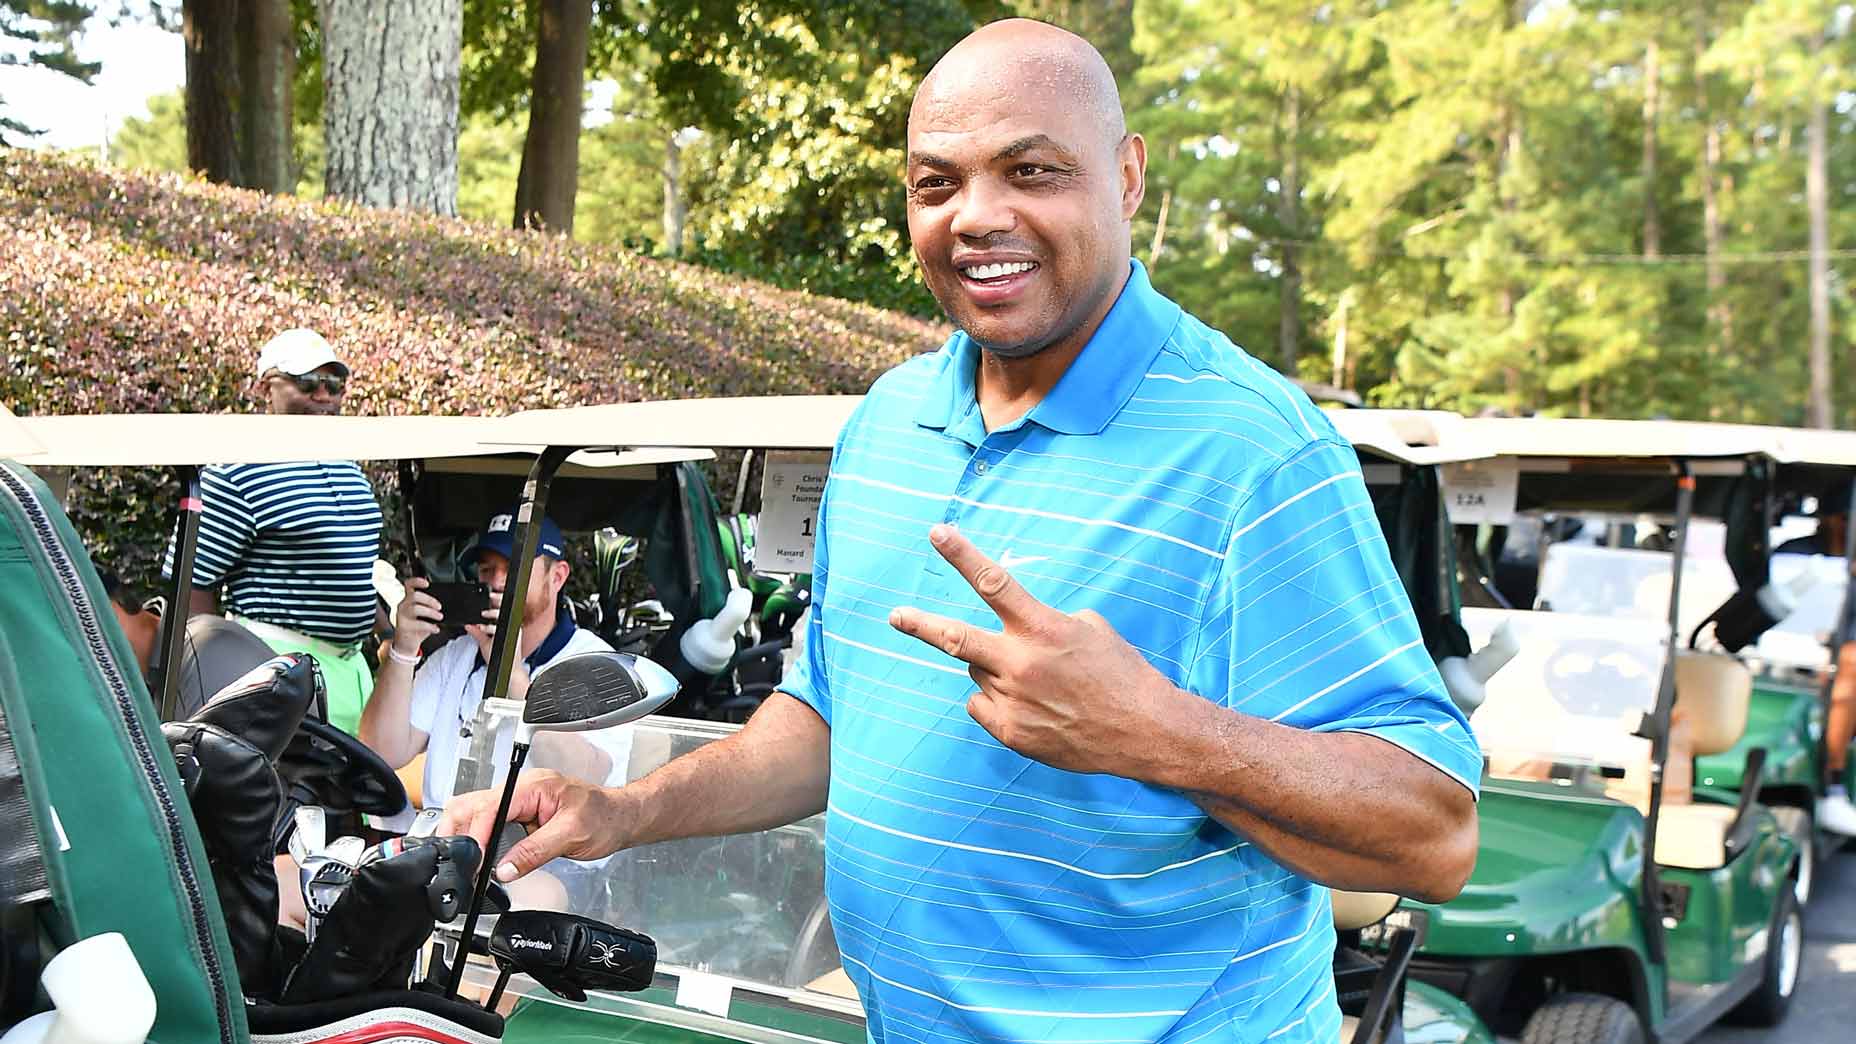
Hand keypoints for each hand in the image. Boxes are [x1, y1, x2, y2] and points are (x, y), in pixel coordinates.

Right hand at [391, 578, 440, 657]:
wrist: (406, 645)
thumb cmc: (417, 629)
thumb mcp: (424, 616)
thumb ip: (430, 609)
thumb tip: (444, 606)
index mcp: (408, 600)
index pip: (408, 585)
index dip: (417, 581)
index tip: (427, 584)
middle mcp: (402, 606)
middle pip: (414, 596)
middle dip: (430, 600)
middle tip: (439, 607)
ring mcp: (401, 616)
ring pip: (415, 608)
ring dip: (431, 612)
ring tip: (439, 617)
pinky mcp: (403, 627)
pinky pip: (418, 624)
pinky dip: (430, 626)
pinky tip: (436, 629)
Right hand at [439, 769, 628, 881]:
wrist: (620, 818)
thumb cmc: (605, 817)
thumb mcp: (572, 835)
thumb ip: (535, 851)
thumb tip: (505, 868)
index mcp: (534, 786)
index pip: (491, 805)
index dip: (477, 833)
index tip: (474, 859)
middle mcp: (522, 790)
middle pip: (473, 804)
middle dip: (461, 832)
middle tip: (462, 863)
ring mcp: (519, 802)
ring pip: (476, 814)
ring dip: (467, 837)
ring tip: (468, 864)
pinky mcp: (519, 817)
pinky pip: (490, 825)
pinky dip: (480, 841)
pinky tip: (480, 859)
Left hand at [467, 591, 530, 697]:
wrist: (508, 669)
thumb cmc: (500, 656)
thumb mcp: (484, 642)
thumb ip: (477, 632)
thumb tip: (468, 624)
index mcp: (505, 624)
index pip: (501, 608)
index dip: (496, 599)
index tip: (488, 594)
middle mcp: (510, 625)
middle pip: (505, 607)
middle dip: (497, 600)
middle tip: (489, 596)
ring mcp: (512, 630)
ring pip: (504, 616)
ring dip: (493, 614)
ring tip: (484, 614)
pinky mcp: (512, 637)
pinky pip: (501, 629)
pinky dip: (491, 628)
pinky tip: (484, 628)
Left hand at [888, 524, 1175, 775]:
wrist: (1144, 730)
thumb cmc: (1121, 672)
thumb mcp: (1089, 628)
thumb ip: (1043, 622)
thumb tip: (1013, 629)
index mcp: (1043, 629)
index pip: (993, 582)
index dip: (961, 554)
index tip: (936, 532)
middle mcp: (1022, 664)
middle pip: (956, 638)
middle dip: (920, 625)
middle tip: (896, 616)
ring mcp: (1014, 701)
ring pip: (977, 672)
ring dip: (995, 669)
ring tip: (1036, 681)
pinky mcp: (1011, 733)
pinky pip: (982, 705)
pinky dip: (997, 700)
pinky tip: (1032, 706)